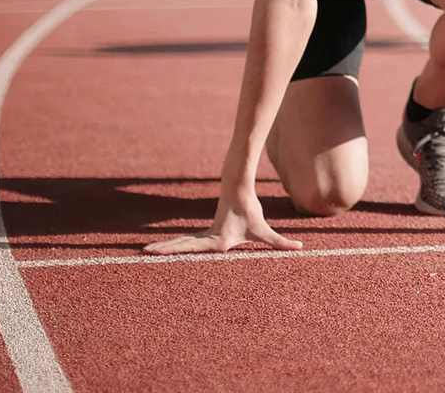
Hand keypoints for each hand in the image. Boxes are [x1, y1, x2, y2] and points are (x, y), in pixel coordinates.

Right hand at [143, 182, 302, 254]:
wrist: (239, 191)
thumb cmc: (252, 213)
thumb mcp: (265, 231)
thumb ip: (281, 242)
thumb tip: (300, 247)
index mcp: (218, 240)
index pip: (195, 247)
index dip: (179, 250)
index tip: (164, 252)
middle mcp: (208, 238)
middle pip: (183, 245)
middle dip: (164, 250)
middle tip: (144, 253)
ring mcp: (203, 234)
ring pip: (181, 243)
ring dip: (164, 248)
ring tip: (144, 252)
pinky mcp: (204, 234)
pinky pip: (185, 242)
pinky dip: (173, 246)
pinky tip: (160, 250)